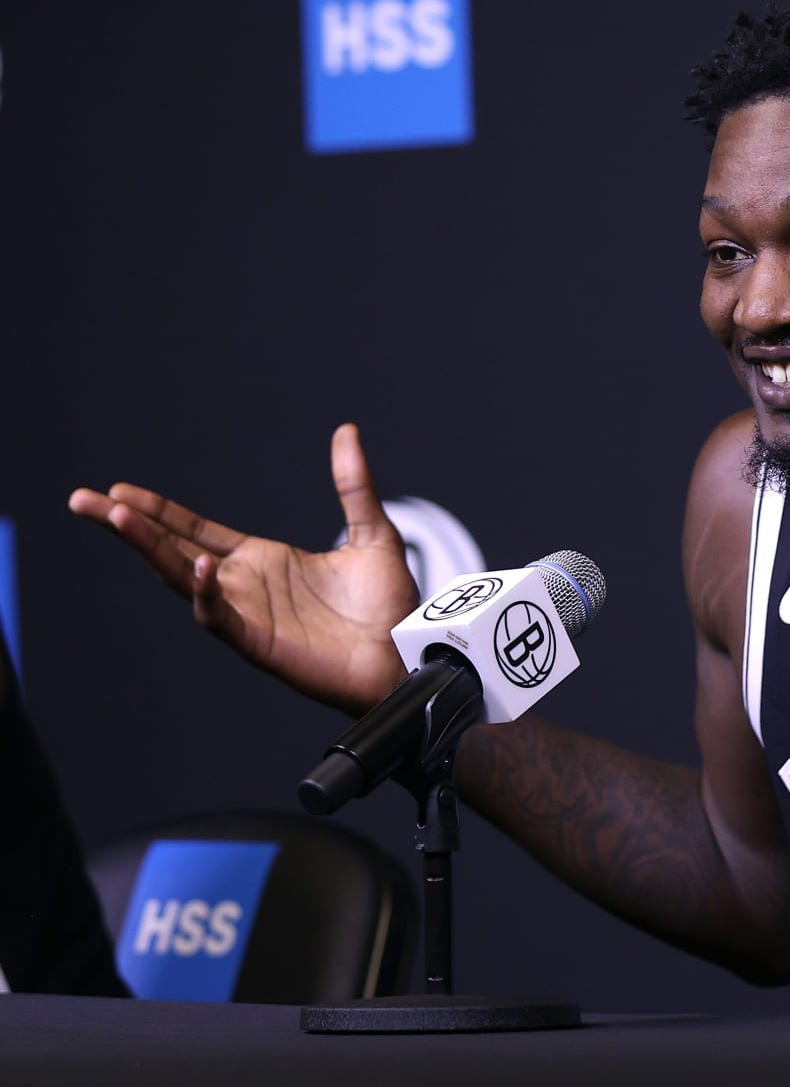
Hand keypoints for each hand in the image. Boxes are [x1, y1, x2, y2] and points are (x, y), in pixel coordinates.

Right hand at [68, 424, 418, 716]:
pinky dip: (206, 595)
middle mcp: (245, 586)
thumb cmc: (388, 607)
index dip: (158, 512)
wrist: (408, 654)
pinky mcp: (260, 642)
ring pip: (184, 579)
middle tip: (83, 500)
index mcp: (262, 561)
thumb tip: (347, 432)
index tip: (120, 491)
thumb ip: (354, 484)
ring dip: (152, 551)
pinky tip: (198, 568)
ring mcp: (248, 614)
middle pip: (173, 550)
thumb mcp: (372, 532)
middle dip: (129, 526)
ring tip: (119, 519)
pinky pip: (221, 618)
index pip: (196, 531)